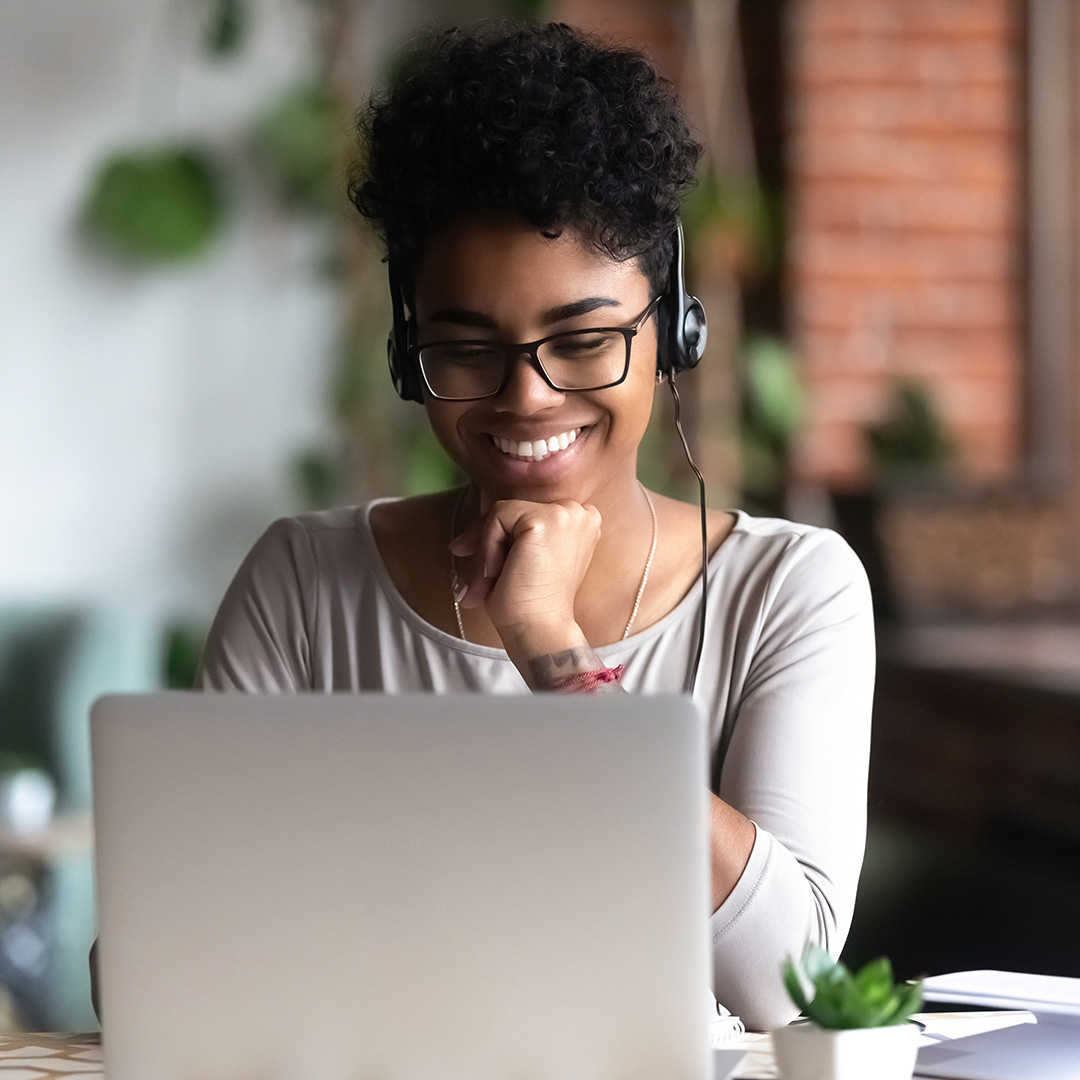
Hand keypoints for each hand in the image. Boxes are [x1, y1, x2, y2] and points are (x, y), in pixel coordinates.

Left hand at [450, 498, 600, 649]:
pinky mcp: (546, 519)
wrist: (540, 630)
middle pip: (514, 510)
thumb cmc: (531, 605)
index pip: (527, 514)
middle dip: (487, 541)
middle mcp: (579, 513)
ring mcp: (565, 514)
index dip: (500, 536)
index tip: (484, 564)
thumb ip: (510, 540)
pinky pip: (498, 517)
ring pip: (503, 513)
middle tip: (475, 580)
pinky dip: (488, 546)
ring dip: (487, 548)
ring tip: (487, 583)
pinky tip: (498, 572)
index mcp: (580, 524)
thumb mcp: (523, 563)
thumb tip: (460, 544)